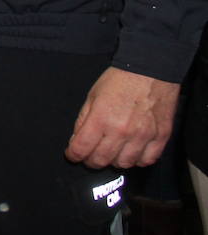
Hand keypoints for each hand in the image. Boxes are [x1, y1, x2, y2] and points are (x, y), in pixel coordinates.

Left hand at [66, 67, 180, 168]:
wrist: (151, 70)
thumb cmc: (120, 80)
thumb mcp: (92, 96)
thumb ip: (83, 120)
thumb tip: (76, 140)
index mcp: (101, 118)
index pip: (81, 149)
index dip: (73, 155)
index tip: (73, 154)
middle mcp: (121, 131)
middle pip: (101, 160)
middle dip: (91, 160)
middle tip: (91, 154)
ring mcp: (143, 135)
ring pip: (124, 164)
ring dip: (114, 161)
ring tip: (112, 152)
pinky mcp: (161, 136)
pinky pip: (147, 160)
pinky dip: (138, 160)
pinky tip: (132, 152)